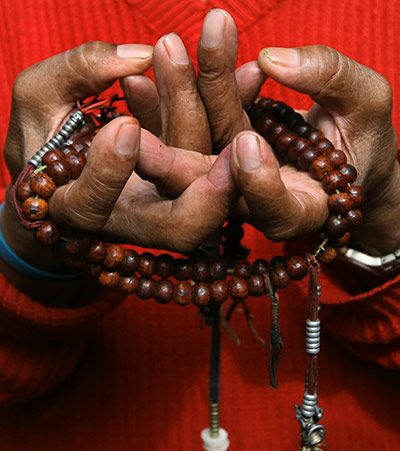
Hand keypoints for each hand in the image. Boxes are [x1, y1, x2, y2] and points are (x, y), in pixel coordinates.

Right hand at [1, 39, 236, 296]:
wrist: (70, 159)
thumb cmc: (43, 130)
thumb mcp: (38, 98)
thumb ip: (76, 74)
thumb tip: (137, 59)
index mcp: (78, 209)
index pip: (95, 208)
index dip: (109, 175)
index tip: (123, 126)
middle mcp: (132, 219)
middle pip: (181, 222)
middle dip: (212, 184)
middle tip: (239, 142)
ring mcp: (169, 204)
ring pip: (210, 186)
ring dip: (230, 134)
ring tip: (247, 73)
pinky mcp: (191, 182)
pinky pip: (222, 157)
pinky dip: (234, 118)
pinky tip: (251, 75)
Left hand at [142, 9, 398, 255]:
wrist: (342, 150)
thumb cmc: (363, 134)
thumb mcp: (367, 105)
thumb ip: (332, 81)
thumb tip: (274, 60)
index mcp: (301, 210)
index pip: (276, 210)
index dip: (260, 183)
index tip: (250, 141)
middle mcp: (254, 205)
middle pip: (213, 179)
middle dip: (187, 127)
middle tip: (156, 78)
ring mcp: (227, 184)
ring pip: (194, 148)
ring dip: (175, 98)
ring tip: (165, 49)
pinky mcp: (212, 158)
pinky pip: (185, 132)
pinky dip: (168, 102)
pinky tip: (147, 72)